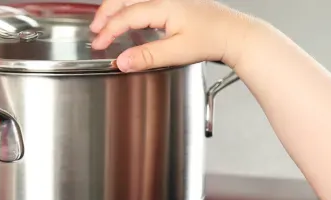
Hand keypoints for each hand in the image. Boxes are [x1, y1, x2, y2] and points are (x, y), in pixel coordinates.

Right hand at [89, 0, 265, 71]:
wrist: (236, 34)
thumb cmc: (213, 39)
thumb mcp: (178, 52)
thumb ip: (148, 56)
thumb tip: (122, 62)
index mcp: (164, 5)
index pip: (126, 16)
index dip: (109, 30)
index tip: (99, 44)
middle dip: (106, 13)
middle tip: (95, 30)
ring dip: (117, 8)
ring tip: (106, 22)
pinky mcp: (176, 1)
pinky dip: (131, 7)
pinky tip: (129, 19)